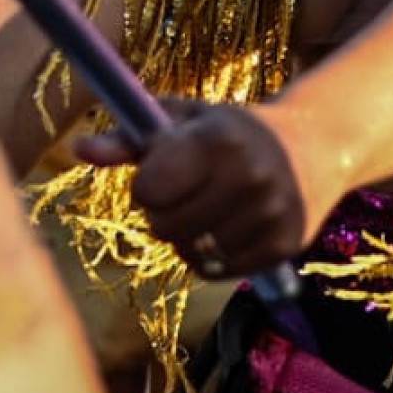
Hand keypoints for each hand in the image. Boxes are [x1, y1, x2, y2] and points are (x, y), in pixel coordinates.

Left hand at [76, 100, 322, 279]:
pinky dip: (209, 256)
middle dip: (163, 212)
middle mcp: (249, 175)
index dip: (146, 184)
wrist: (315, 146)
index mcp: (219, 138)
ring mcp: (270, 214)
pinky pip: (215, 271)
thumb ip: (129, 138)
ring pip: (188, 253)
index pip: (149, 188)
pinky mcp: (283, 247)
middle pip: (163, 227)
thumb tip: (76, 149)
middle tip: (185, 192)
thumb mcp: (184, 121)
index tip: (162, 172)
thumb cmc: (232, 131)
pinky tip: (225, 227)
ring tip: (207, 209)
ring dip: (186, 237)